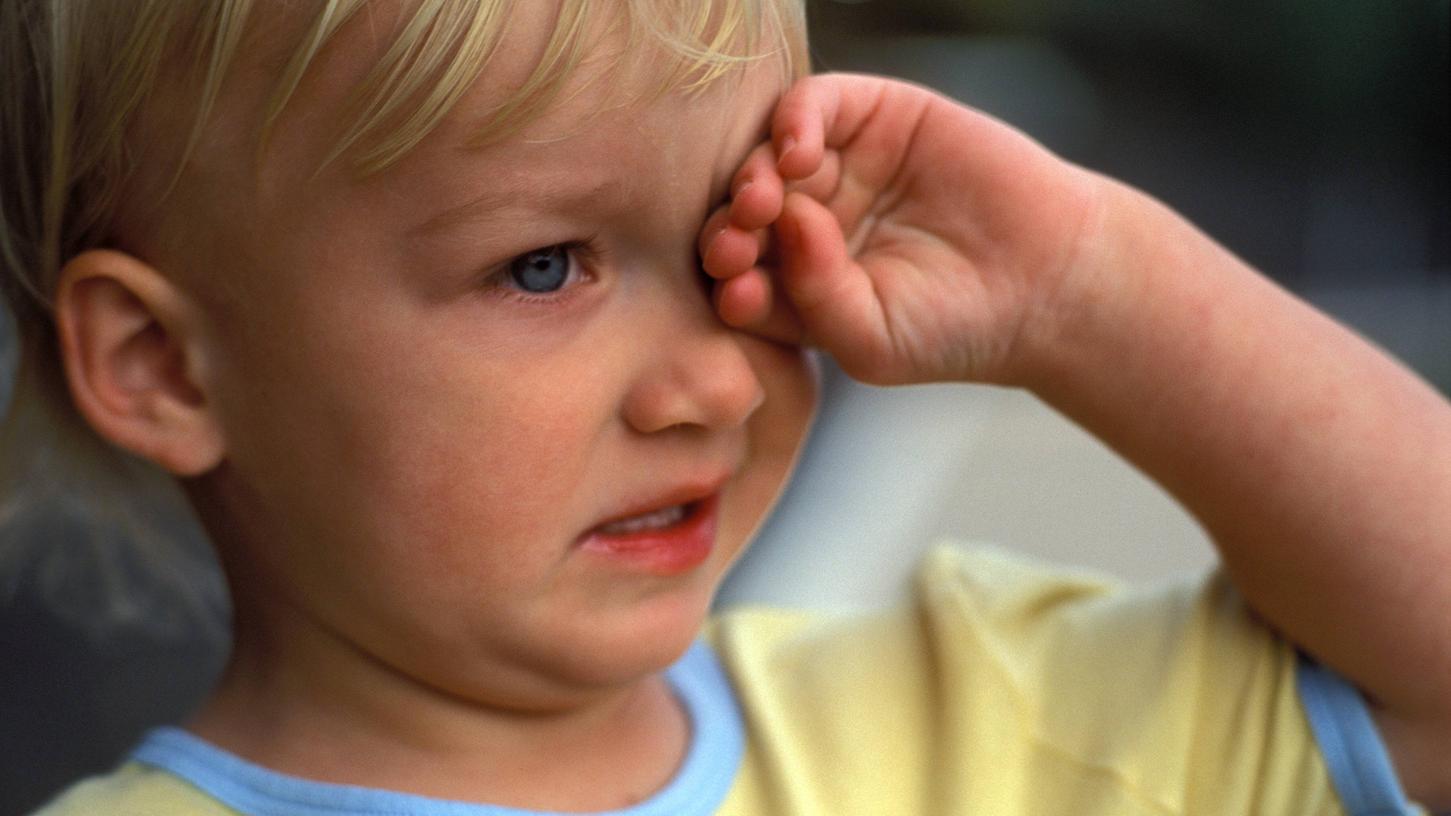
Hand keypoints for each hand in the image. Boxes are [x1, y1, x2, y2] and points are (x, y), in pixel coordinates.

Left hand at [701, 73, 1108, 385]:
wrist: (1048, 284)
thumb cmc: (956, 328)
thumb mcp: (871, 338)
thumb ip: (814, 294)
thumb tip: (784, 217)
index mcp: (796, 284)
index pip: (736, 278)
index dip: (726, 283)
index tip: (736, 296)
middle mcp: (808, 222)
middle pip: (739, 216)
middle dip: (728, 231)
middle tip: (736, 246)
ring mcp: (838, 167)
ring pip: (766, 159)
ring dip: (751, 178)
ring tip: (762, 203)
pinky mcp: (873, 116)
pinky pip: (812, 104)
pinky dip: (791, 122)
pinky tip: (795, 156)